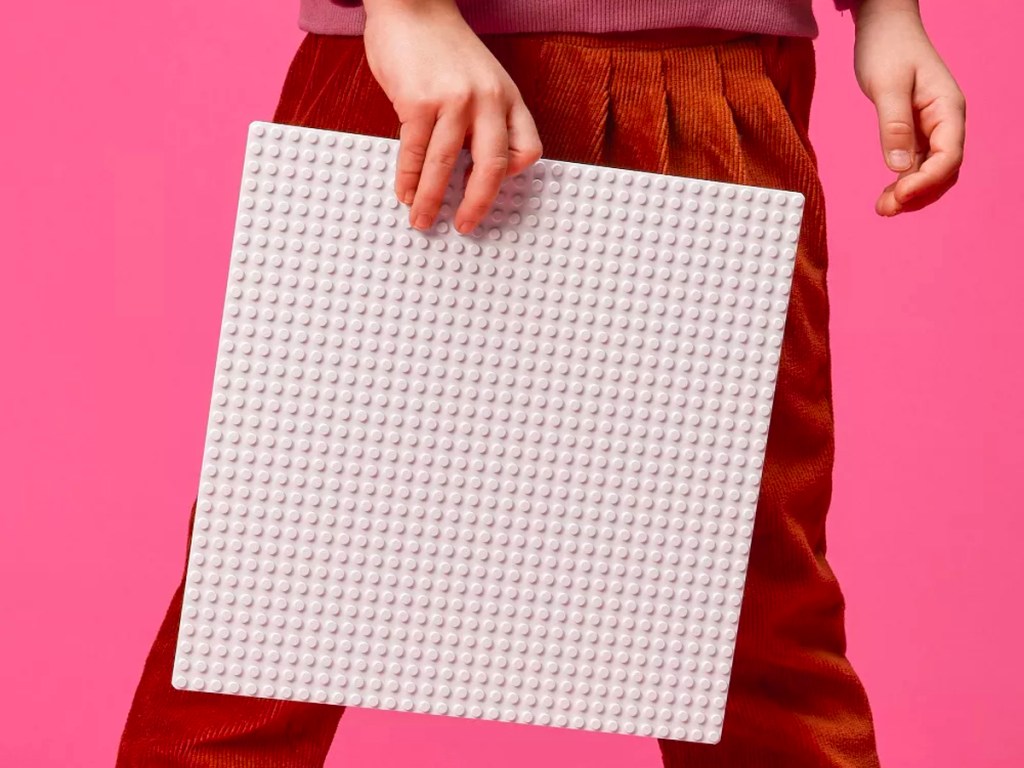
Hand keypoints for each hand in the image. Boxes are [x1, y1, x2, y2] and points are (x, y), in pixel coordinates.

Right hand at [363, 0, 542, 232]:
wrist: (411, 5)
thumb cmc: (442, 47)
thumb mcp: (482, 79)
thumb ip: (483, 118)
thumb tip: (467, 167)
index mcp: (508, 97)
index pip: (527, 149)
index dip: (511, 177)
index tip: (489, 192)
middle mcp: (488, 100)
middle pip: (492, 168)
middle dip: (476, 205)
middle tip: (465, 225)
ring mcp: (454, 101)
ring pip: (446, 167)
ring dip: (432, 201)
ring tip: (422, 219)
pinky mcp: (419, 101)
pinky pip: (415, 153)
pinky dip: (409, 180)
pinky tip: (406, 192)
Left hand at [853, 0, 965, 215]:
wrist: (884, 25)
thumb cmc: (887, 47)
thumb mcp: (886, 85)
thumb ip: (894, 125)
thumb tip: (899, 167)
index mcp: (948, 108)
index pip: (948, 156)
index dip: (926, 182)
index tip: (898, 196)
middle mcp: (946, 121)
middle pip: (944, 171)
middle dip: (919, 195)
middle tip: (884, 210)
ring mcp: (932, 127)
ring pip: (932, 172)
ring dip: (911, 194)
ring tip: (882, 208)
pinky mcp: (916, 131)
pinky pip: (917, 164)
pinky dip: (904, 182)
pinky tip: (887, 194)